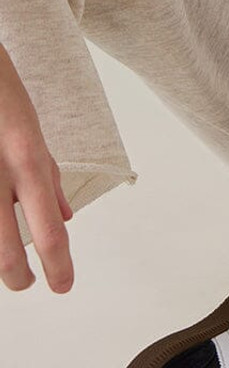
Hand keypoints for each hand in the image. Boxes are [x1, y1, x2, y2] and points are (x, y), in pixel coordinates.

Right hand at [0, 44, 74, 293]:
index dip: (59, 267)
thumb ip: (49, 176)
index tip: (64, 286)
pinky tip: (0, 223)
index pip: (51, 230)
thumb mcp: (33, 131)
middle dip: (19, 278)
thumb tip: (67, 217)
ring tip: (9, 265)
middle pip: (8, 253)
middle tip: (27, 282)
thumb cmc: (1, 98)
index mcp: (28, 160)